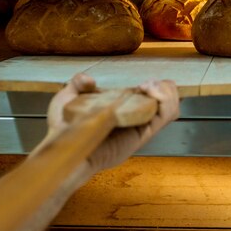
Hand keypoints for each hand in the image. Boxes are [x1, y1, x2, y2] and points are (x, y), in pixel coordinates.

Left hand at [46, 73, 179, 174]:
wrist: (60, 149)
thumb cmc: (61, 129)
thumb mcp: (67, 99)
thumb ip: (77, 84)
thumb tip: (88, 80)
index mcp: (120, 111)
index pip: (149, 99)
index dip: (154, 87)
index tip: (141, 81)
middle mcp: (133, 120)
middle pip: (166, 104)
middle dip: (165, 88)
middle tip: (147, 85)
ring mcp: (138, 128)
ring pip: (170, 110)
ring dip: (166, 93)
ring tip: (150, 88)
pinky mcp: (140, 135)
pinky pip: (163, 118)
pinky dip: (165, 102)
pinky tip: (151, 92)